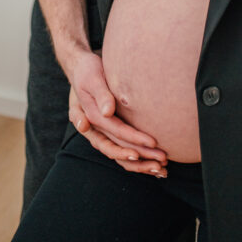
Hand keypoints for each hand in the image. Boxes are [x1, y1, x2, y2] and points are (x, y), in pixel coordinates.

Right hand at [69, 52, 167, 176]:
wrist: (80, 71)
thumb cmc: (88, 72)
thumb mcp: (92, 78)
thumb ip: (100, 94)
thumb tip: (107, 112)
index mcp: (90, 117)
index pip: (115, 131)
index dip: (133, 138)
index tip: (152, 142)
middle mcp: (94, 130)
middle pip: (118, 148)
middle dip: (141, 157)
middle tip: (162, 160)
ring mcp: (100, 133)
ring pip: (119, 154)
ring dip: (140, 164)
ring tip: (161, 169)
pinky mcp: (107, 133)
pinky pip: (120, 150)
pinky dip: (136, 160)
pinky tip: (153, 165)